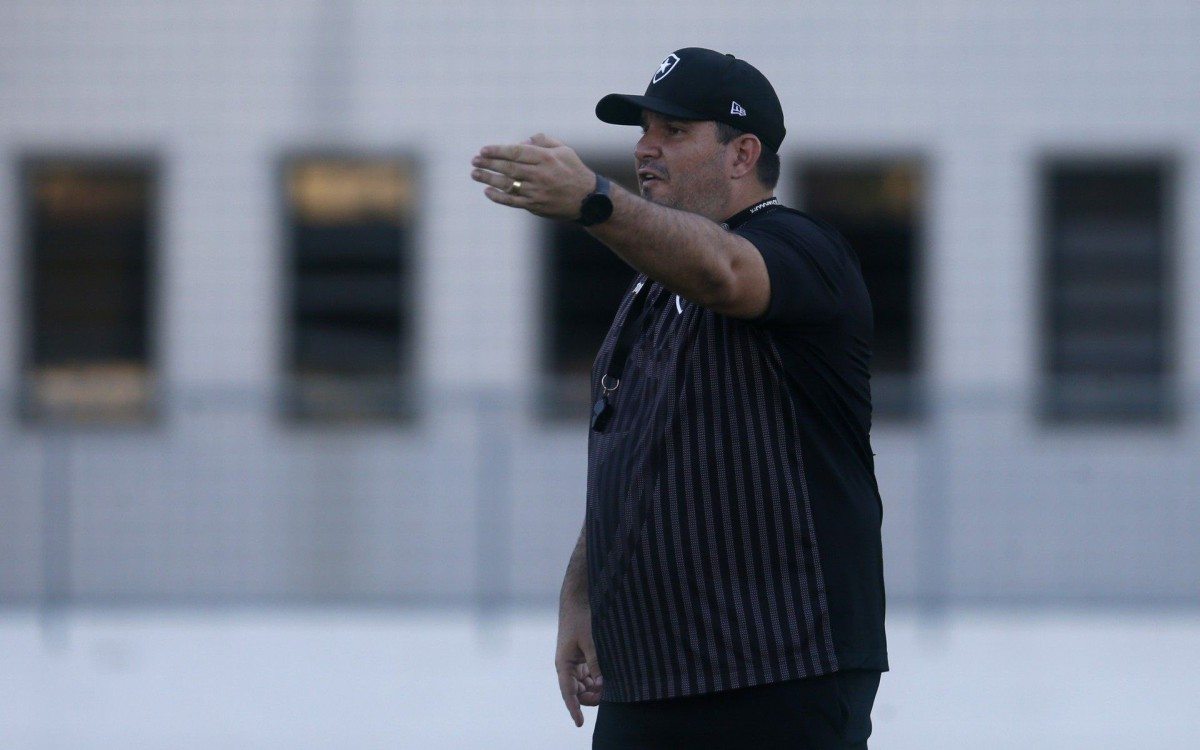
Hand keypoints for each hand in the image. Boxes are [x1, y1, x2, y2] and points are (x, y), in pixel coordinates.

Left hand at [471, 133, 595, 220]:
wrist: (587, 199)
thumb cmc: (573, 170)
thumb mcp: (563, 150)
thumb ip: (542, 141)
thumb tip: (521, 142)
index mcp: (546, 158)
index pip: (516, 152)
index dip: (497, 151)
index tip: (483, 150)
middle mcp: (540, 175)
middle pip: (508, 168)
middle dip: (488, 164)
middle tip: (474, 160)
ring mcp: (537, 192)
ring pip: (508, 184)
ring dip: (488, 179)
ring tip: (475, 174)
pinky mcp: (535, 205)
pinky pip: (512, 201)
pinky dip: (498, 197)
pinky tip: (487, 191)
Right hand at [555, 598, 602, 726]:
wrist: (577, 601)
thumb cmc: (580, 619)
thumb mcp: (590, 640)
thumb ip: (595, 662)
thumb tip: (602, 684)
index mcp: (564, 664)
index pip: (568, 692)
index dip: (573, 709)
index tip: (579, 723)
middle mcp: (567, 667)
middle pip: (578, 692)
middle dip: (591, 697)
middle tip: (610, 696)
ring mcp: (574, 663)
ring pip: (584, 686)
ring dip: (596, 689)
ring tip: (612, 686)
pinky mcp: (582, 658)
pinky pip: (589, 676)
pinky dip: (598, 679)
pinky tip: (609, 676)